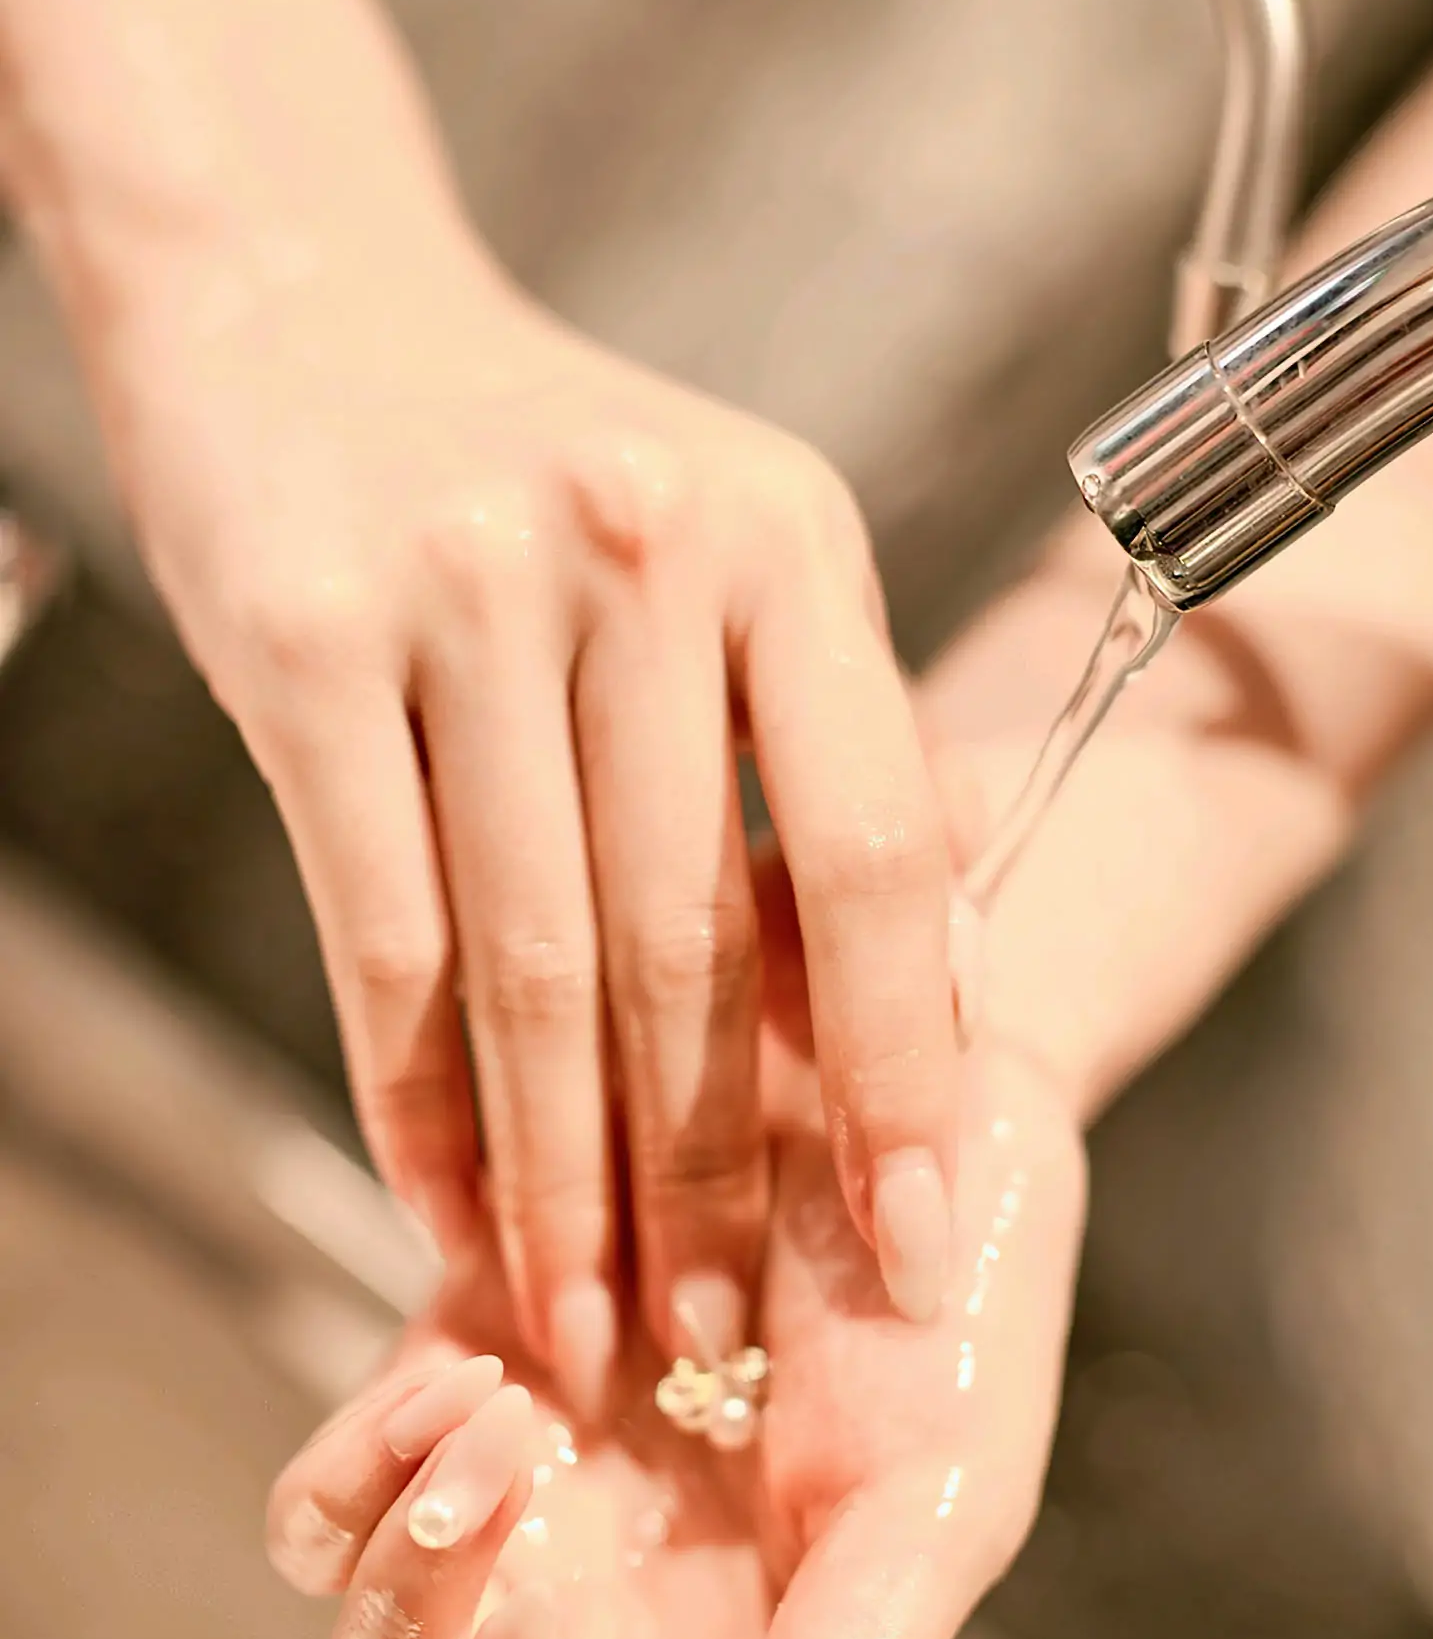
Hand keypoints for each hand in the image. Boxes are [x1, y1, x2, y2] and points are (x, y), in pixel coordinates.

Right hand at [113, 239, 962, 1405]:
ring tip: (578, 1327)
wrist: (307, 299)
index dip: (899, 1071)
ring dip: (558, 1183)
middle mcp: (648, 555)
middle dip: (707, 1181)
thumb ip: (816, 733)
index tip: (913, 1238)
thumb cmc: (543, 464)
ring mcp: (469, 590)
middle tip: (717, 1339)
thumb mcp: (731, 542)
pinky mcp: (305, 639)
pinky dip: (415, 1098)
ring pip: (531, 965)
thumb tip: (921, 964)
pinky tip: (443, 1208)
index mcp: (793, 542)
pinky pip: (378, 930)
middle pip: (692, 944)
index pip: (874, 855)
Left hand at [266, 1033, 1083, 1638]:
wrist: (876, 1092)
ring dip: (415, 1588)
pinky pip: (314, 1520)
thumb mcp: (939, 1506)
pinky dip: (363, 1468)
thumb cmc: (943, 1307)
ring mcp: (518, 1547)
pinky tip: (477, 1372)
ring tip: (528, 1422)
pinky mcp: (436, 1424)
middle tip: (550, 1601)